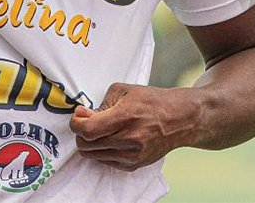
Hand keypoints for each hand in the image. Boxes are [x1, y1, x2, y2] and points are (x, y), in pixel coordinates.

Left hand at [69, 83, 198, 170]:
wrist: (178, 119)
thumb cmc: (151, 101)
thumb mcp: (123, 91)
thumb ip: (100, 104)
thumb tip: (83, 115)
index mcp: (126, 117)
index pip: (88, 130)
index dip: (76, 123)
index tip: (79, 115)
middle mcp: (129, 140)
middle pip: (86, 144)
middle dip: (80, 132)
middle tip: (87, 120)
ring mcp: (132, 155)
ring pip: (93, 155)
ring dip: (90, 142)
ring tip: (99, 128)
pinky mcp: (134, 165)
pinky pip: (105, 161)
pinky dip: (101, 150)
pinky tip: (110, 138)